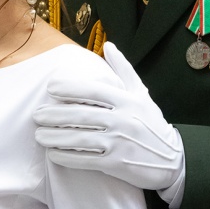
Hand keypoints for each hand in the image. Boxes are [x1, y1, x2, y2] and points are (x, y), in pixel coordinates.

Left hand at [34, 41, 183, 192]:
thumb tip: (109, 45)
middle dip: (55, 115)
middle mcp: (122, 119)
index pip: (94, 90)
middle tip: (36, 115)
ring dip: (55, 137)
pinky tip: (53, 154)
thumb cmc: (152, 124)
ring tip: (39, 135)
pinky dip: (67, 157)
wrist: (173, 159)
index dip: (70, 88)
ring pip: (79, 138)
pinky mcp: (116, 164)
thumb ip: (123, 70)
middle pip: (81, 114)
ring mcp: (119, 142)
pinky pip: (86, 159)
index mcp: (127, 100)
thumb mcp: (142, 93)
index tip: (51, 87)